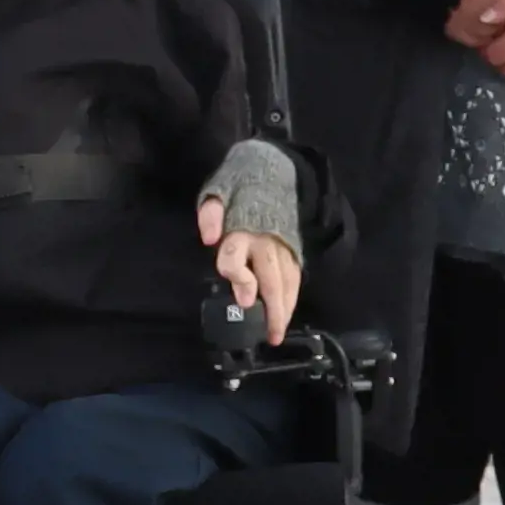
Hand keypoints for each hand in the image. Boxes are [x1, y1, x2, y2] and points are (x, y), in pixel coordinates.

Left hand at [198, 196, 302, 343]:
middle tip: (270, 335)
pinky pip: (295, 276)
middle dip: (271, 309)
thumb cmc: (237, 187)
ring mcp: (282, 245)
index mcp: (242, 228)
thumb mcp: (216, 193)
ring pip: (287, 281)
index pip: (236, 257)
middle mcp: (265, 240)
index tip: (243, 300)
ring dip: (284, 309)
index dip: (238, 277)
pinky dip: (292, 297)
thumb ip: (210, 215)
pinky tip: (286, 314)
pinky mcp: (293, 248)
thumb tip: (210, 238)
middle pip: (270, 279)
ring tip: (277, 333)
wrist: (269, 170)